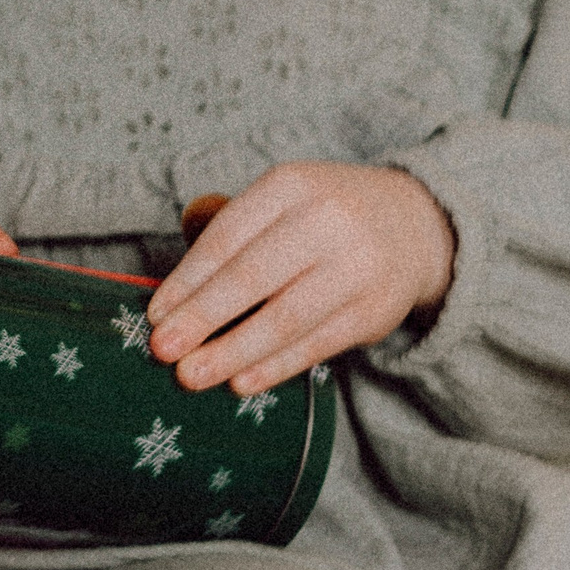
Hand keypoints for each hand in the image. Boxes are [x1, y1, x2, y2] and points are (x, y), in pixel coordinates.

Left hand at [145, 162, 454, 395]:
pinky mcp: (373, 310)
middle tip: (161, 349)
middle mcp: (326, 220)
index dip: (187, 279)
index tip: (155, 314)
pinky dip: (275, 366)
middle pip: (252, 276)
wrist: (415, 225)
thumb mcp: (283, 198)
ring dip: (232, 351)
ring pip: (284, 317)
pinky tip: (241, 383)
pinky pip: (316, 344)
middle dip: (201, 317)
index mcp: (291, 185)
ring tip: (192, 375)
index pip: (227, 236)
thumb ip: (229, 227)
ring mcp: (354, 267)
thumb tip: (175, 285)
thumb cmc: (325, 216)